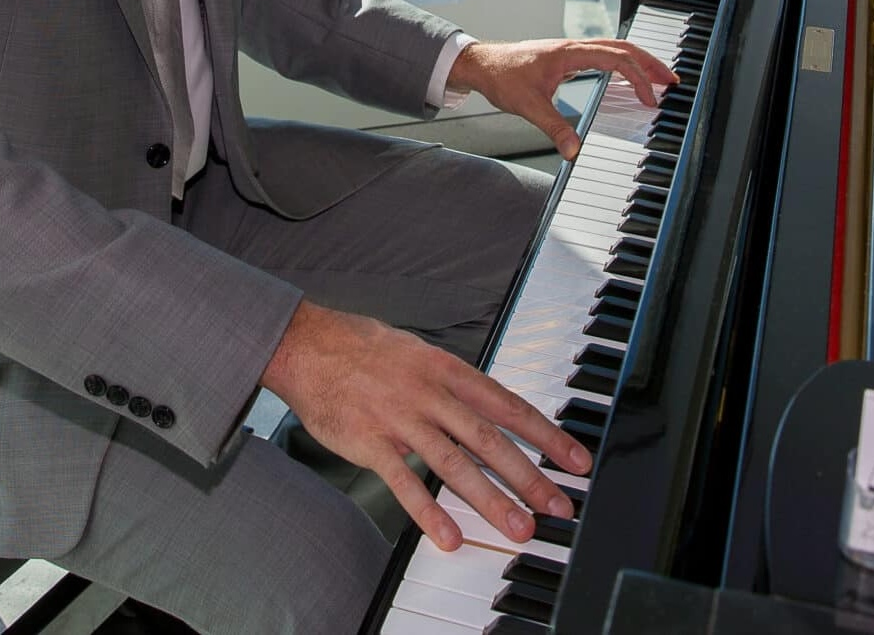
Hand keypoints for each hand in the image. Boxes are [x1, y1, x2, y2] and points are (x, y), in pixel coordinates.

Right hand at [263, 300, 590, 550]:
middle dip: (528, 475)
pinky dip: (427, 511)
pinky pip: (403, 482)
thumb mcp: (416, 351)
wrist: (305, 342)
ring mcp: (399, 417)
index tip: (575, 460)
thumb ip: (450, 382)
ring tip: (517, 529)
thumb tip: (487, 406)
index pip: (507, 404)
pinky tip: (448, 538)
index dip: (545, 433)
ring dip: (489, 499)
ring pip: (453, 462)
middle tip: (558, 507)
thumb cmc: (360, 346)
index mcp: (444, 367)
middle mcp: (427, 392)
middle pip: (488, 438)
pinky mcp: (369, 441)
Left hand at [447, 36, 676, 159]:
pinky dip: (622, 66)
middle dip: (650, 63)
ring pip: (614, 50)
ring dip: (638, 63)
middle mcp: (574, 48)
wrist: (481, 64)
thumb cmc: (501, 76)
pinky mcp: (567, 59)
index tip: (649, 99)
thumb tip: (574, 150)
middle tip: (672, 82)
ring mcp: (571, 52)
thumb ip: (554, 127)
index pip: (616, 59)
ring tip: (658, 80)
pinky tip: (627, 82)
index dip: (638, 78)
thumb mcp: (528, 105)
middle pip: (623, 48)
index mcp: (569, 53)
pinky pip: (603, 57)